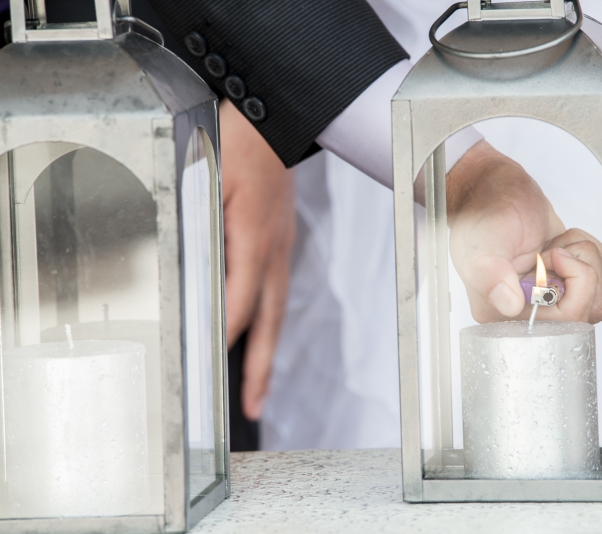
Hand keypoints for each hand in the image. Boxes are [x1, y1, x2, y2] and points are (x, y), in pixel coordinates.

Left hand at [220, 99, 294, 420]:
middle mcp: (274, 249)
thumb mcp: (204, 180)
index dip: (222, 335)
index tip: (207, 366)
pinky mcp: (280, 242)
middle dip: (259, 367)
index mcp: (253, 236)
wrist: (274, 117)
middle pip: (269, 320)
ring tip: (259, 387)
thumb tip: (189, 273)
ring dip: (268, 352)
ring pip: (277, 311)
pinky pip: (276, 292)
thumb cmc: (238, 142)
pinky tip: (261, 335)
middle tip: (252, 406)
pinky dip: (269, 322)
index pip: (238, 300)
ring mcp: (281, 247)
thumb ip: (197, 227)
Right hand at [447, 141, 601, 324]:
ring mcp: (554, 299)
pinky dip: (593, 252)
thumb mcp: (482, 243)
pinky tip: (564, 245)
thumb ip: (491, 273)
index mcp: (505, 314)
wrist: (496, 192)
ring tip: (555, 245)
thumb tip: (509, 304)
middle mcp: (531, 312)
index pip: (558, 325)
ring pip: (600, 296)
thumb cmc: (484, 216)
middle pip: (586, 311)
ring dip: (585, 259)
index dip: (569, 289)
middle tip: (553, 249)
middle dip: (580, 270)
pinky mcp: (571, 282)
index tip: (549, 258)